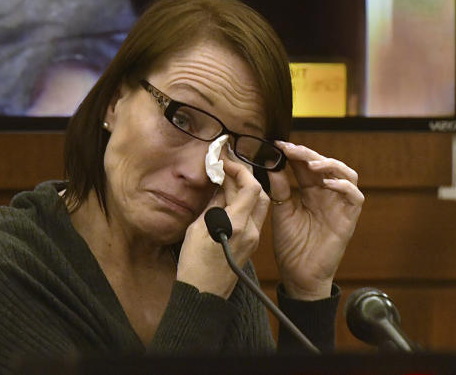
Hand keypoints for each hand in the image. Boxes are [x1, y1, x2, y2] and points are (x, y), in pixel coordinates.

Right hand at [178, 154, 269, 297]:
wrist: (203, 294)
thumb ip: (213, 204)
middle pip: (260, 193)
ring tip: (226, 179)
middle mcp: (251, 230)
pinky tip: (228, 197)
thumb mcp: (197, 228)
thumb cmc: (194, 262)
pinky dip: (244, 201)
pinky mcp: (251, 244)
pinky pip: (253, 215)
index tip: (223, 161)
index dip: (239, 169)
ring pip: (259, 204)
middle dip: (245, 175)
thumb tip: (220, 185)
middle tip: (226, 166)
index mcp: (237, 224)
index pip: (251, 187)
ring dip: (246, 188)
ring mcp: (254, 238)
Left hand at [268, 140, 363, 299]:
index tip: (277, 144)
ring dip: (331, 164)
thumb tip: (272, 162)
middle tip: (290, 149)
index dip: (294, 152)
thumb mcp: (281, 210)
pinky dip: (344, 186)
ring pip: (347, 174)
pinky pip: (355, 197)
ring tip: (312, 164)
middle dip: (308, 154)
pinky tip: (327, 184)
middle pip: (325, 164)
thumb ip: (279, 188)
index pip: (306, 164)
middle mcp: (326, 194)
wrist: (298, 274)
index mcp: (309, 191)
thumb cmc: (290, 244)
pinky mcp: (349, 219)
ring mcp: (339, 205)